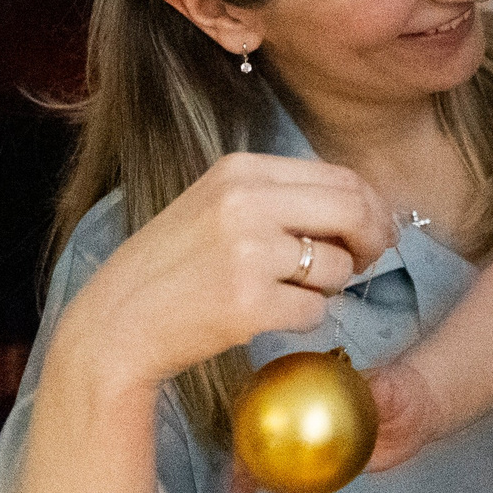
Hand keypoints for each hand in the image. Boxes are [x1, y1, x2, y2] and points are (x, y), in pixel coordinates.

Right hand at [55, 152, 398, 401]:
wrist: (117, 322)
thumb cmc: (172, 267)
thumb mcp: (218, 206)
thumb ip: (280, 199)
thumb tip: (361, 209)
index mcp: (241, 170)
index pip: (339, 176)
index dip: (370, 206)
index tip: (375, 229)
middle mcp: (246, 202)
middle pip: (352, 210)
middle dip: (373, 238)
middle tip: (367, 261)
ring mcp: (248, 253)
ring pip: (335, 267)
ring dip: (326, 287)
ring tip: (284, 293)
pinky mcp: (249, 303)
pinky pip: (314, 311)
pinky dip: (303, 319)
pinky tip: (267, 316)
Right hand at [230, 358, 446, 492]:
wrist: (418, 411)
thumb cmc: (402, 389)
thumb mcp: (392, 386)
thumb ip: (379, 388)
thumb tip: (371, 385)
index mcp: (313, 393)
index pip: (274, 403)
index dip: (251, 418)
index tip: (237, 436)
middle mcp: (307, 418)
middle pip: (269, 438)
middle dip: (245, 459)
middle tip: (233, 483)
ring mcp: (315, 444)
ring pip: (282, 466)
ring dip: (259, 484)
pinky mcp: (329, 468)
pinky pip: (309, 488)